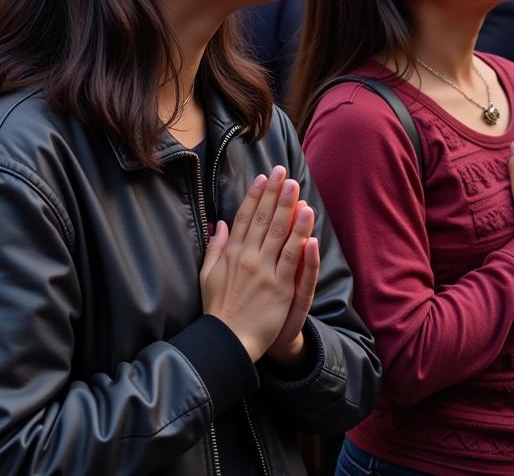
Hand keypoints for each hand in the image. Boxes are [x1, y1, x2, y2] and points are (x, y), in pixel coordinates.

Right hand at [199, 167, 310, 362]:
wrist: (227, 340)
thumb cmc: (217, 309)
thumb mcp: (207, 275)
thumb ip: (215, 247)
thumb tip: (219, 224)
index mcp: (231, 253)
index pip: (245, 217)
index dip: (255, 196)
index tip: (263, 178)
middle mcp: (248, 257)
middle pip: (264, 218)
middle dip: (274, 193)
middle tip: (283, 172)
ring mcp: (265, 270)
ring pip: (279, 232)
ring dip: (288, 206)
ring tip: (295, 186)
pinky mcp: (280, 287)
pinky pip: (292, 256)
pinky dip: (300, 235)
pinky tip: (306, 217)